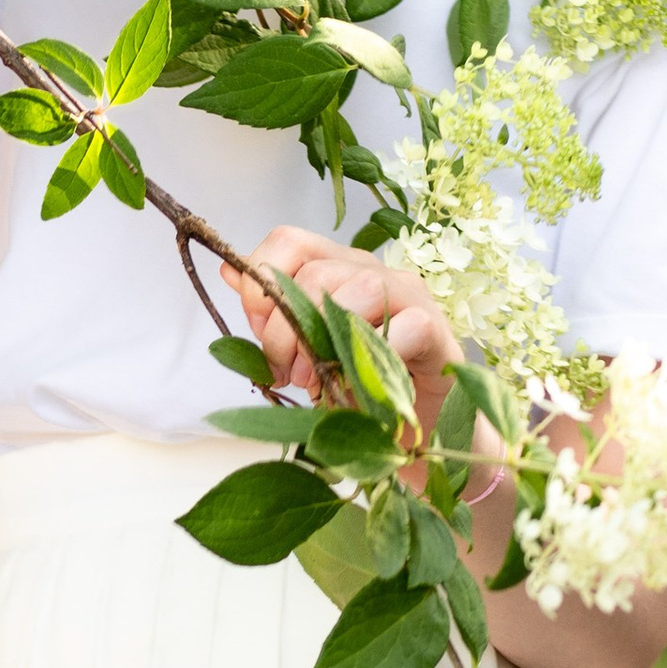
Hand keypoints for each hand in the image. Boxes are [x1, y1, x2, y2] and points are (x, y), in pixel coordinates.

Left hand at [235, 226, 459, 440]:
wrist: (416, 426)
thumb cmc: (358, 383)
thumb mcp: (305, 348)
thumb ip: (274, 314)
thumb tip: (229, 272)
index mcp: (337, 267)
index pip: (289, 241)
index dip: (261, 282)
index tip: (257, 329)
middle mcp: (373, 271)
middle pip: (316, 272)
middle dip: (286, 328)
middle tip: (285, 372)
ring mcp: (409, 296)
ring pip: (361, 288)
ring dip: (326, 340)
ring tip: (314, 380)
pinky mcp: (436, 330)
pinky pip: (408, 325)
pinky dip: (377, 354)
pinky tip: (359, 382)